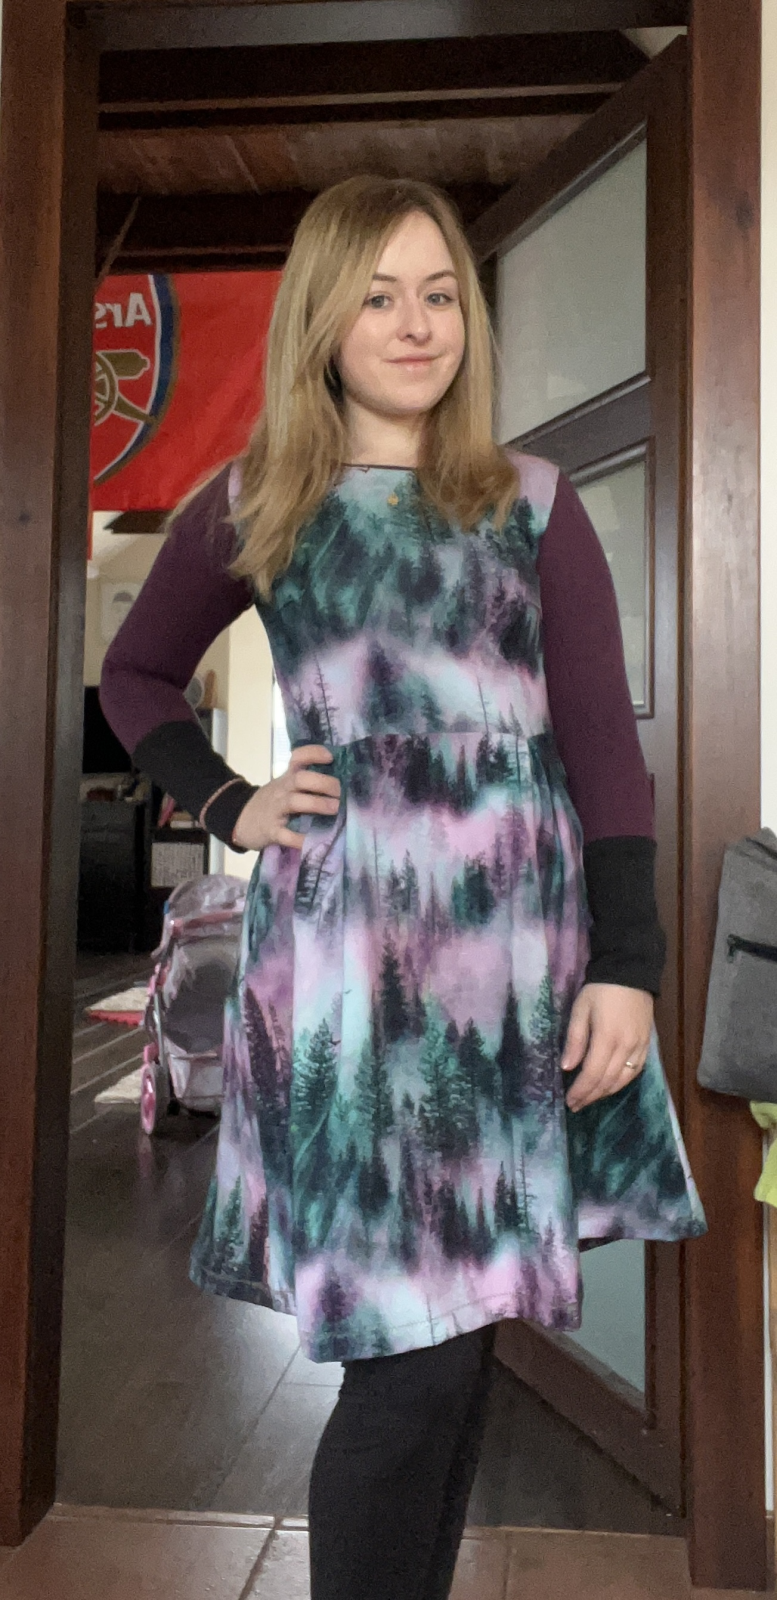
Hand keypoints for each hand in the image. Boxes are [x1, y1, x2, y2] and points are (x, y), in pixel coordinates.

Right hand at [231, 745, 339, 852]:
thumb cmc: (273, 803)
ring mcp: (275, 809)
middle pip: (301, 778)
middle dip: (323, 782)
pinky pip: (286, 834)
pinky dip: (300, 838)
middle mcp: (282, 789)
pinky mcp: (271, 830)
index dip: (314, 753)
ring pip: (294, 802)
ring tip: (335, 809)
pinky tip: (314, 841)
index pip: (298, 757)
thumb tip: (345, 785)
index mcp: (287, 777)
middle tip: (341, 792)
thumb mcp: (285, 786)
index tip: (331, 757)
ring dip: (317, 803)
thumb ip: (307, 783)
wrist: (241, 820)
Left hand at [561, 983, 653, 1111]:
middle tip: (576, 1105)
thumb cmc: (600, 989)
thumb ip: (575, 1040)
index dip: (581, 1091)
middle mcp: (626, 1046)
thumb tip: (567, 1068)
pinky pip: (636, 1071)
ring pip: (623, 1079)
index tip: (569, 1101)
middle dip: (591, 1096)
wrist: (630, 971)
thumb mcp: (580, 1009)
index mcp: (607, 1038)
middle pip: (608, 1081)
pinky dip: (622, 1082)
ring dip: (605, 1092)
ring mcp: (640, 1046)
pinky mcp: (647, 1044)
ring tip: (590, 1098)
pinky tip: (611, 1086)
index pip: (592, 1074)